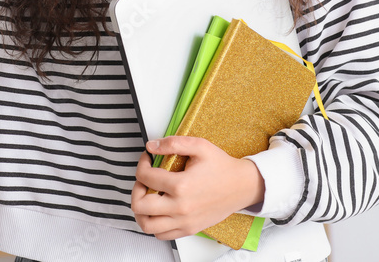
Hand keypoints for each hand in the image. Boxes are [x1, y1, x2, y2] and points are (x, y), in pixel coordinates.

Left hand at [130, 136, 264, 240]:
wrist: (242, 186)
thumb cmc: (222, 167)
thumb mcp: (199, 146)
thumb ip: (173, 143)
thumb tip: (151, 146)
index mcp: (181, 186)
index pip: (145, 177)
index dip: (142, 164)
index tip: (147, 159)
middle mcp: (180, 207)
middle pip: (140, 205)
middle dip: (136, 188)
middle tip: (144, 180)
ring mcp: (184, 221)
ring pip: (147, 225)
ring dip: (141, 210)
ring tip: (148, 197)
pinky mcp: (189, 229)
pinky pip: (161, 235)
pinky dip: (154, 224)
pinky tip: (159, 209)